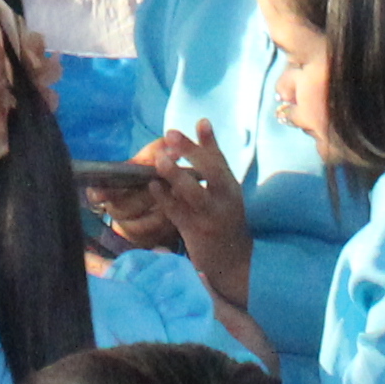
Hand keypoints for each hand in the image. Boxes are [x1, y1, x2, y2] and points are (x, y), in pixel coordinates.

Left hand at [110, 126, 255, 313]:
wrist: (232, 263)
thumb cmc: (223, 220)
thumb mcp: (223, 192)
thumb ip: (212, 161)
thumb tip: (202, 123)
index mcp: (230, 187)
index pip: (220, 160)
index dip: (209, 141)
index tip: (200, 120)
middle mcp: (224, 199)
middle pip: (211, 172)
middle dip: (191, 152)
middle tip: (170, 135)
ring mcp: (210, 216)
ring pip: (194, 193)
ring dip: (175, 175)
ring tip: (159, 159)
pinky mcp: (196, 232)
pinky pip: (178, 212)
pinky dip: (165, 198)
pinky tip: (152, 186)